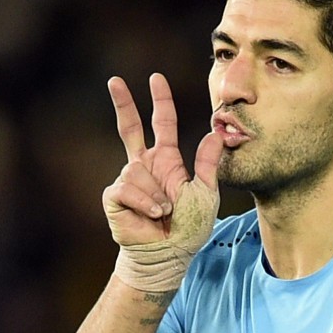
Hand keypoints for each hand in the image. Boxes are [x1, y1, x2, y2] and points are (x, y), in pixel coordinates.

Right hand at [103, 73, 222, 290]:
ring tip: (165, 212)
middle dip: (123, 103)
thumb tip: (218, 132)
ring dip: (156, 194)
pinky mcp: (115, 196)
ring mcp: (128, 180)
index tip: (156, 79)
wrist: (167, 254)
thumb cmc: (188, 228)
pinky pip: (127, 188)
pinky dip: (144, 202)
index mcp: (166, 161)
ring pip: (136, 171)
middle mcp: (144, 166)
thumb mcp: (206, 193)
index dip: (160, 101)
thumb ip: (208, 163)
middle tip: (114, 80)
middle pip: (129, 127)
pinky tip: (152, 215)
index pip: (162, 123)